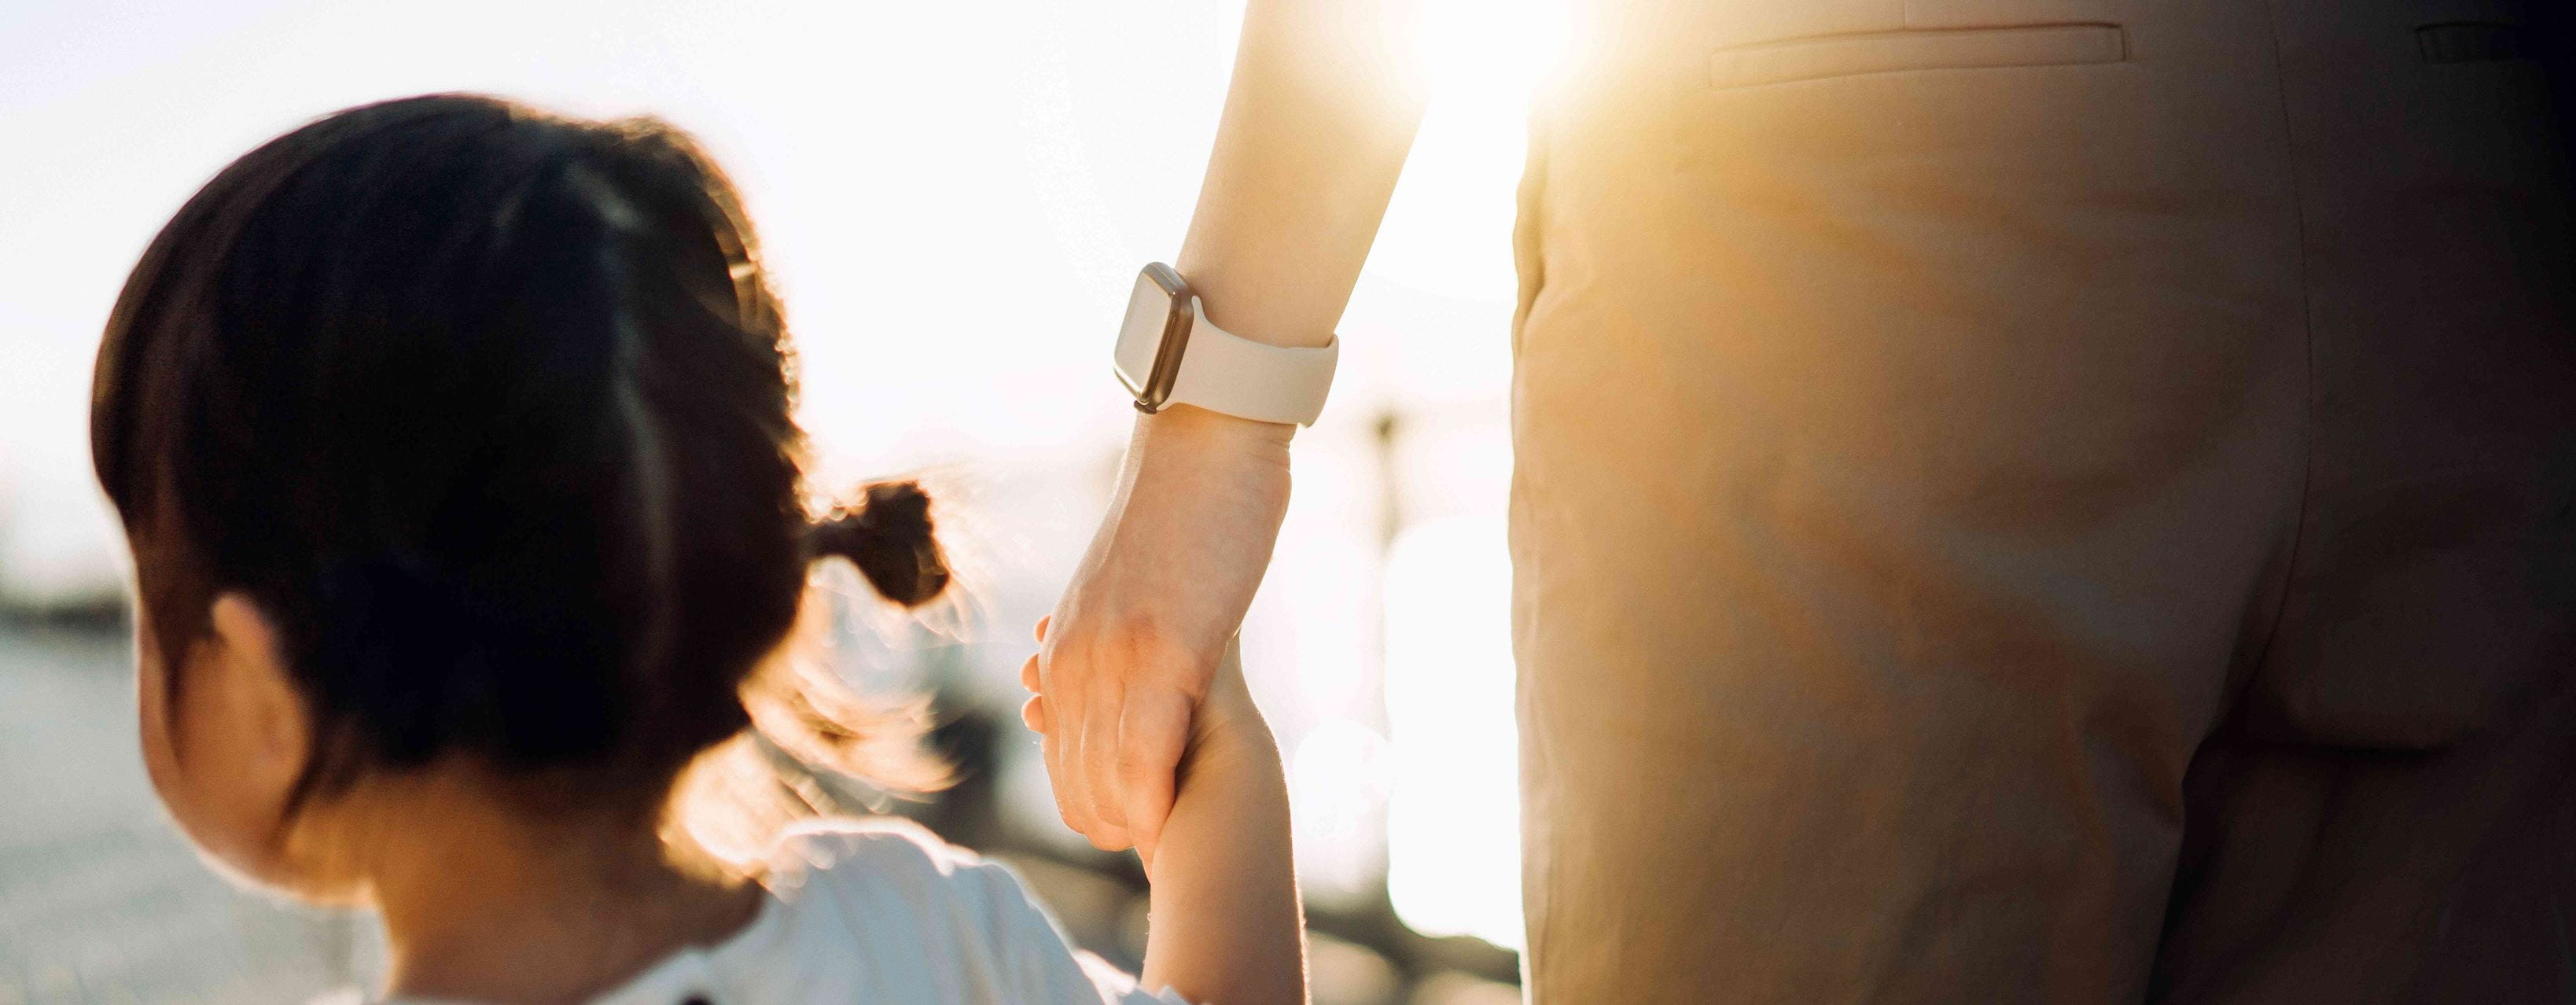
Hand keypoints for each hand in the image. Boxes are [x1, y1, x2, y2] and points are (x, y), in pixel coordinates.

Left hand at [1027, 406, 1291, 854]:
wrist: (1204, 444)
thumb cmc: (1184, 511)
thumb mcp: (1130, 585)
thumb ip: (1115, 633)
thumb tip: (1114, 673)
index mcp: (1069, 641)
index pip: (1061, 752)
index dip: (1089, 803)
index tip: (1122, 834)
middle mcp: (1078, 654)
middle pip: (1075, 773)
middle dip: (1106, 823)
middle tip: (1144, 854)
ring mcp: (1119, 653)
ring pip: (1104, 770)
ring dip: (1127, 822)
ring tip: (1158, 849)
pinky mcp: (1169, 647)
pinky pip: (1146, 743)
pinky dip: (1153, 792)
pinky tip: (1169, 818)